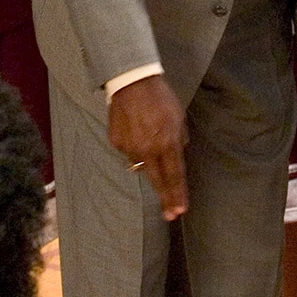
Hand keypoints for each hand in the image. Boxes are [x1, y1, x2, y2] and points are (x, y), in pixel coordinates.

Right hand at [108, 75, 187, 220]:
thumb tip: (178, 156)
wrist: (132, 82)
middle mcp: (148, 150)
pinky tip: (136, 132)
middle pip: (158, 181)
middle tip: (170, 214)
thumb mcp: (179, 117)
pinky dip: (135, 148)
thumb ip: (179, 140)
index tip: (180, 210)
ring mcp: (130, 148)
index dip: (178, 194)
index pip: (175, 175)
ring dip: (149, 163)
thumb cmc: (161, 98)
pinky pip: (129, 152)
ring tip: (149, 140)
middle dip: (166, 198)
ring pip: (142, 165)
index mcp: (167, 143)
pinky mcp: (116, 143)